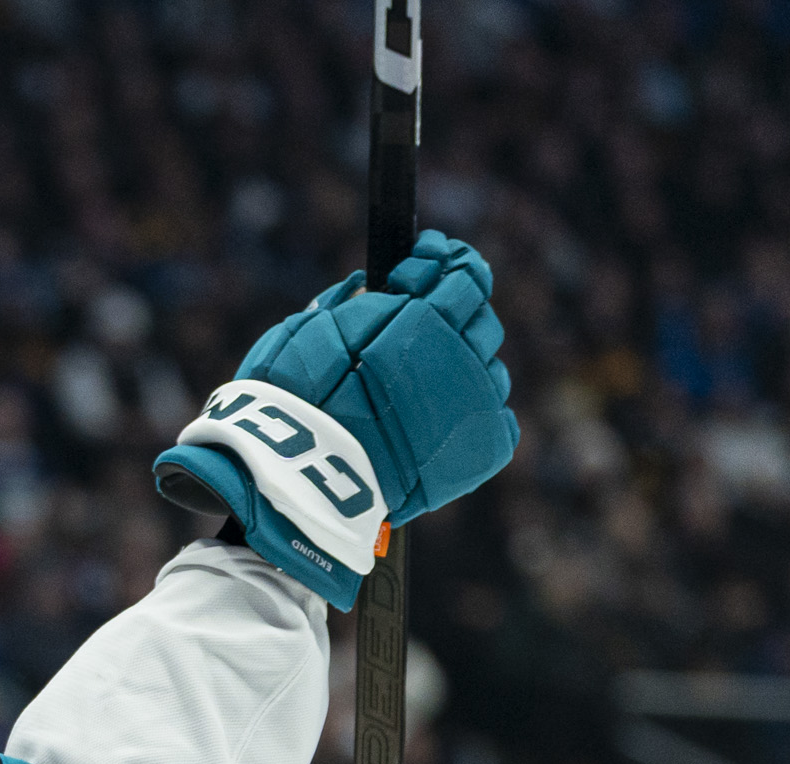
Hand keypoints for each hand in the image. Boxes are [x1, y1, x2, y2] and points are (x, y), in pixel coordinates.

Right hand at [152, 228, 517, 610]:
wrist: (301, 479)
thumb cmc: (292, 399)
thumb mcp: (308, 330)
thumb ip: (351, 304)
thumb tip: (374, 287)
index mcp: (424, 318)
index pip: (463, 272)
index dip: (444, 260)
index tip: (424, 259)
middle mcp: (460, 356)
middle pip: (480, 321)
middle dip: (454, 316)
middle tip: (419, 326)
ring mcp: (475, 404)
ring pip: (489, 371)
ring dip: (463, 369)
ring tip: (422, 386)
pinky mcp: (480, 451)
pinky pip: (496, 422)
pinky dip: (472, 416)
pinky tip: (437, 422)